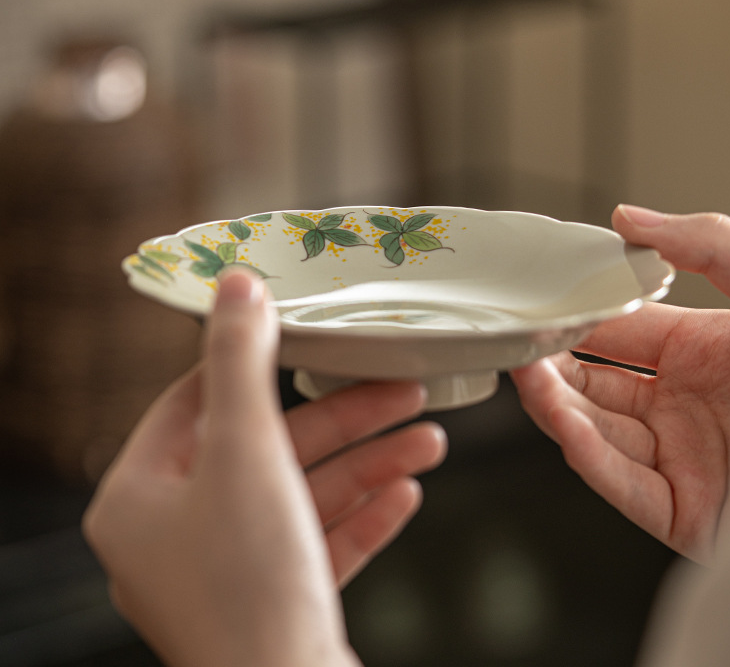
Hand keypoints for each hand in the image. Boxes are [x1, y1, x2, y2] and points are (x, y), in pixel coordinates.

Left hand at [83, 270, 445, 666]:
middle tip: (405, 391)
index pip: (197, 400)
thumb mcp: (246, 450)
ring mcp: (226, 573)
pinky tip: (406, 493)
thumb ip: (240, 361)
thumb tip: (236, 285)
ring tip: (429, 441)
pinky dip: (362, 515)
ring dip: (369, 465)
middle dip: (347, 421)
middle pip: (268, 448)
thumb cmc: (252, 588)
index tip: (311, 338)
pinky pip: (318, 542)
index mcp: (141, 497)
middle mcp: (176, 535)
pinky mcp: (273, 602)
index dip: (257, 363)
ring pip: (303, 495)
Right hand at [511, 206, 729, 562]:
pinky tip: (566, 425)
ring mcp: (682, 462)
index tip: (538, 304)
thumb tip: (630, 219)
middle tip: (516, 344)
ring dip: (557, 407)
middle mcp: (682, 408)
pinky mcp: (687, 515)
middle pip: (592, 385)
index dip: (575, 318)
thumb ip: (714, 246)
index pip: (615, 332)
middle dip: (550, 365)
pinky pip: (626, 487)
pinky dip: (591, 458)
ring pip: (597, 435)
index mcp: (700, 354)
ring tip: (528, 377)